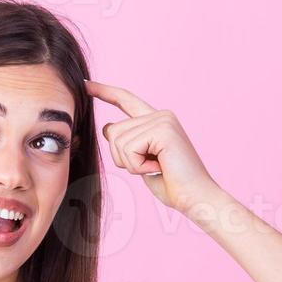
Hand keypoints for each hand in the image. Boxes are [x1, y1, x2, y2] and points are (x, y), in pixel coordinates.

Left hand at [86, 79, 219, 213]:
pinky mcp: (163, 129)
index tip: (85, 84)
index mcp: (155, 120)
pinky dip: (138, 166)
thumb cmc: (172, 184)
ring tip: (156, 168)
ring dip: (131, 164)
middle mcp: (160, 114)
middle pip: (113, 131)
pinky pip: (129, 149)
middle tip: (151, 168)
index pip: (125, 100)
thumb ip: (127, 143)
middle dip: (122, 158)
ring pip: (118, 141)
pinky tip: (159, 168)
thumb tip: (108, 127)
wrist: (196, 198)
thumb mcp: (141, 161)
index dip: (104, 92)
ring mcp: (162, 119)